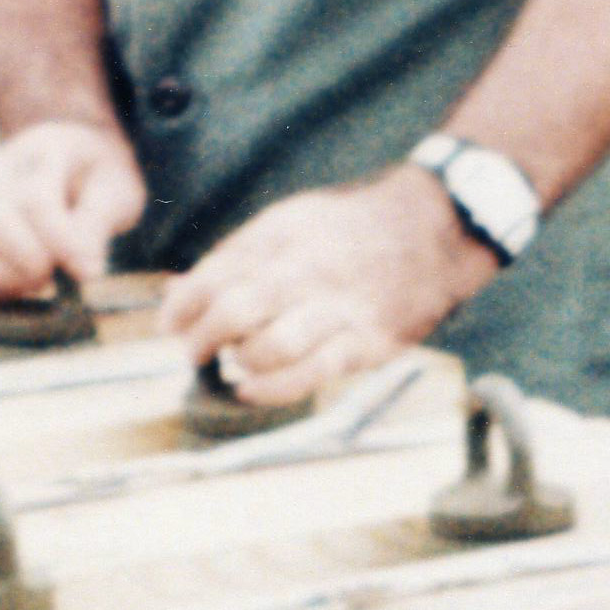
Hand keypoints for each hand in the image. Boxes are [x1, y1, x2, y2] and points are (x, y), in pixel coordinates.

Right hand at [0, 122, 146, 304]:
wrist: (73, 160)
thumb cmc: (98, 178)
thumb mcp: (115, 190)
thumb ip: (97, 225)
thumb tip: (84, 273)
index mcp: (43, 151)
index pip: (36, 200)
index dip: (60, 243)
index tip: (87, 272)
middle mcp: (0, 171)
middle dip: (27, 261)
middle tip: (54, 274)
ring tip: (30, 285)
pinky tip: (11, 290)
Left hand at [163, 171, 490, 405]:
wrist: (437, 223)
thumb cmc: (353, 228)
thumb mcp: (292, 220)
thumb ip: (236, 256)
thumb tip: (175, 291)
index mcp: (282, 234)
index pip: (214, 274)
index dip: (182, 306)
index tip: (171, 324)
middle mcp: (307, 269)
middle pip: (235, 310)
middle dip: (202, 338)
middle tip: (193, 351)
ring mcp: (338, 307)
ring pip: (269, 347)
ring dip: (240, 361)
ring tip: (238, 361)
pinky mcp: (367, 342)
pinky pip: (309, 374)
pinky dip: (271, 389)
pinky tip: (250, 389)